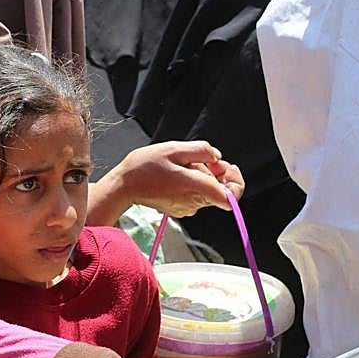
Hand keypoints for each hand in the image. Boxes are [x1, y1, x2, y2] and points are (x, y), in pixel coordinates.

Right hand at [101, 141, 245, 221]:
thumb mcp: (174, 149)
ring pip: (207, 192)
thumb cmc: (144, 167)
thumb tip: (217, 157)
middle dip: (214, 173)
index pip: (232, 196)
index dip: (235, 180)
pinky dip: (190, 184)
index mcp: (196, 188)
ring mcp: (187, 207)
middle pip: (220, 190)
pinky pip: (195, 195)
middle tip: (197, 160)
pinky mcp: (180, 209)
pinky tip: (175, 175)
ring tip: (180, 166)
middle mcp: (195, 202)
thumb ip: (202, 150)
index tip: (227, 167)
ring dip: (200, 177)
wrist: (122, 186)